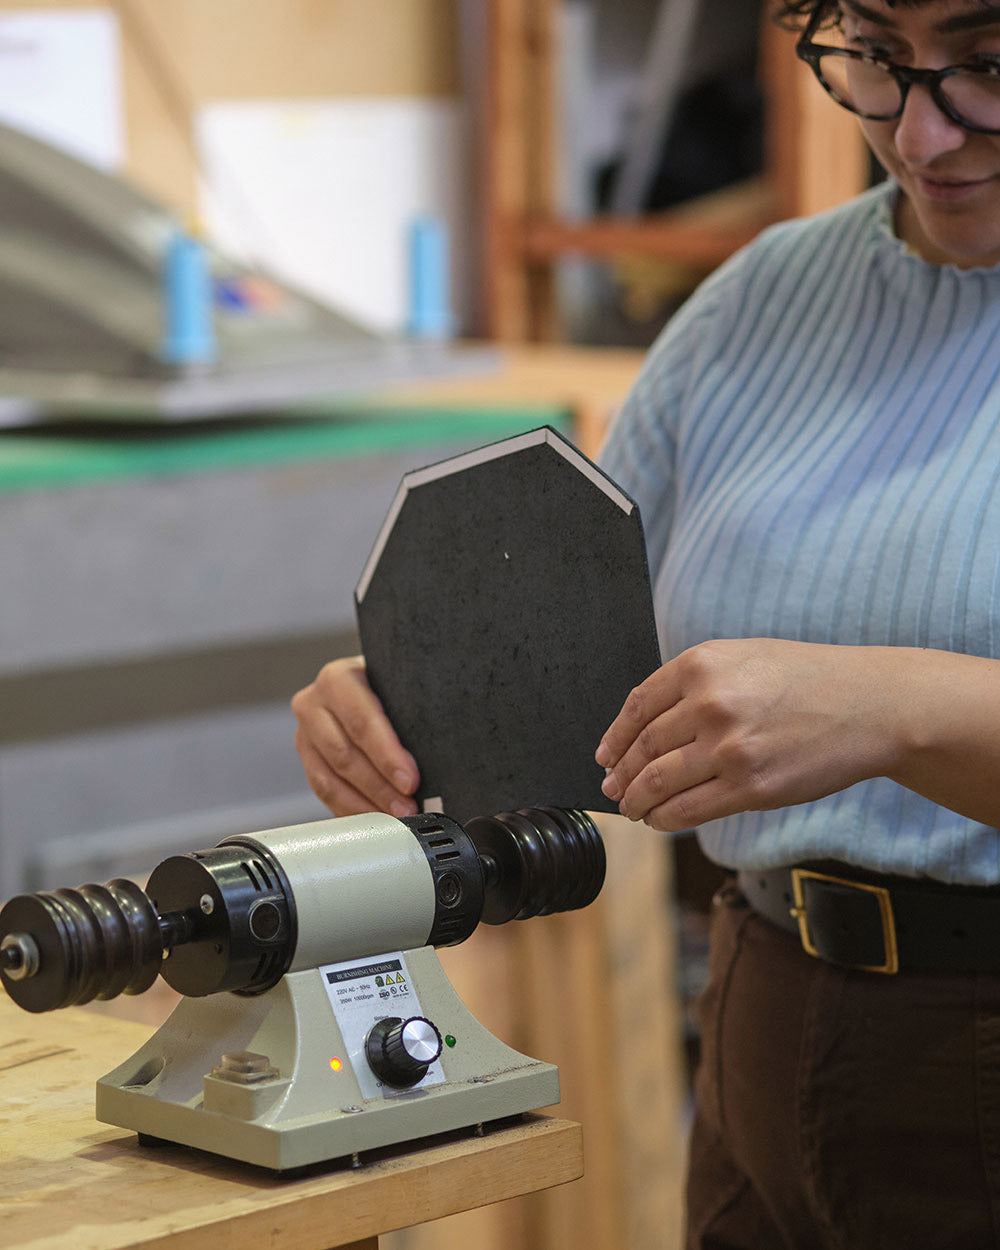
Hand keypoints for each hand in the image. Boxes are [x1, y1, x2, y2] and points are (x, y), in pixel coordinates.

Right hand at [291, 655, 419, 816]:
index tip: (410, 781)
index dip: (387, 756)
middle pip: (344, 755)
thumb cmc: (390, 684)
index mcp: (338, 678)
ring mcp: (305, 733)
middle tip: (407, 807)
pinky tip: (374, 818)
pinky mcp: (307, 758)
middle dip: (379, 787)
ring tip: (395, 818)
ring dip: (365, 804)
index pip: (362, 722)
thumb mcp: (399, 686)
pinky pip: (325, 791)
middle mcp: (313, 703)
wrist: (367, 683)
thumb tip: (438, 756)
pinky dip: (351, 809)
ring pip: (330, 779)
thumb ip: (411, 711)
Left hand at [595, 638, 901, 832]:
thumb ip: (694, 683)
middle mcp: (710, 704)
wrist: (869, 705)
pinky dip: (664, 819)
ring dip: (636, 801)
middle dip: (621, 774)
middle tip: (613, 787)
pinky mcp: (751, 787)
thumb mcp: (743, 657)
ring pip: (657, 783)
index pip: (638, 706)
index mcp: (702, 665)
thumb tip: (645, 725)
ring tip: (632, 808)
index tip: (605, 755)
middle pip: (642, 748)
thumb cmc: (806, 680)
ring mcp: (729, 748)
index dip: (614, 737)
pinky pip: (687, 810)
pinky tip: (659, 820)